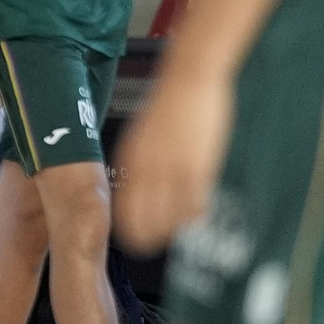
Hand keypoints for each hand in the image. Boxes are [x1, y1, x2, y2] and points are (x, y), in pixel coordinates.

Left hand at [114, 67, 232, 254]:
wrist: (189, 80)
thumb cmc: (169, 105)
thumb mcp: (143, 135)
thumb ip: (142, 161)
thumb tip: (142, 186)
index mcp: (130, 160)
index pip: (125, 210)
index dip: (132, 230)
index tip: (138, 239)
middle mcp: (147, 169)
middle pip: (146, 222)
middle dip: (151, 237)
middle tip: (159, 243)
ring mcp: (172, 171)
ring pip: (172, 219)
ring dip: (175, 229)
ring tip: (180, 230)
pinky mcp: (198, 168)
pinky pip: (195, 205)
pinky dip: (195, 214)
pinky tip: (198, 214)